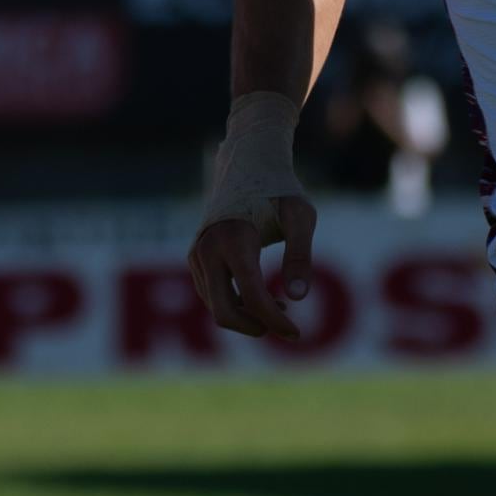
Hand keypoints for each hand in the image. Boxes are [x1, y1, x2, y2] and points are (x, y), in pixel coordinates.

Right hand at [187, 89, 316, 338]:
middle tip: (287, 327)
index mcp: (235, 239)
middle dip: (255, 327)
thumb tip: (297, 300)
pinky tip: (261, 297)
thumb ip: (300, 256)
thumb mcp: (301, 218)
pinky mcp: (195, 257)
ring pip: (215, 306)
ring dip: (247, 316)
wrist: (247, 163)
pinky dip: (234, 304)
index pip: (252, 296)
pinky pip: (210, 294)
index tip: (298, 332)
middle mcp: (207, 249)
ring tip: (279, 305)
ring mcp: (196, 254)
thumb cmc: (279, 190)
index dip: (275, 321)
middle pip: (223, 312)